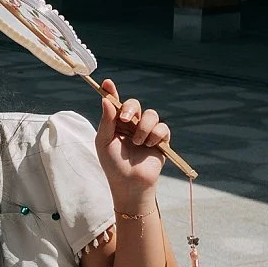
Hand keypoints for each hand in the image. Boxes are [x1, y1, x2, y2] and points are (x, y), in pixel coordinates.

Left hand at [95, 79, 168, 201]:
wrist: (130, 183)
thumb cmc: (113, 165)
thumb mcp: (104, 142)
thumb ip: (107, 121)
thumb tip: (106, 100)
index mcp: (115, 124)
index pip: (114, 104)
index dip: (111, 92)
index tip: (107, 83)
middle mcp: (131, 125)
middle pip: (134, 104)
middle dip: (130, 108)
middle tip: (125, 120)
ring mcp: (147, 131)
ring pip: (151, 114)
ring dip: (143, 127)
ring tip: (138, 142)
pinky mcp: (161, 140)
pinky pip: (163, 127)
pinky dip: (155, 135)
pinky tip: (149, 146)